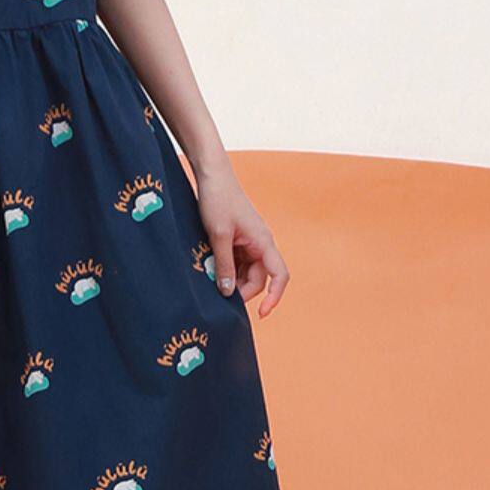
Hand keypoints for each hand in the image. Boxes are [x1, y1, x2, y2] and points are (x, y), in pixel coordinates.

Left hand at [194, 166, 289, 318]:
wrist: (211, 175)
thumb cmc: (218, 200)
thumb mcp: (218, 235)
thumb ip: (224, 265)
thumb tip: (227, 293)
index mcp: (263, 242)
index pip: (279, 276)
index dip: (274, 297)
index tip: (261, 313)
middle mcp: (261, 244)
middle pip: (258, 278)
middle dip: (241, 290)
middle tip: (218, 296)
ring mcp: (249, 242)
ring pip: (245, 272)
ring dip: (231, 280)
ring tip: (210, 280)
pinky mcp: (237, 240)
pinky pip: (236, 262)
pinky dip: (225, 269)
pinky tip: (210, 270)